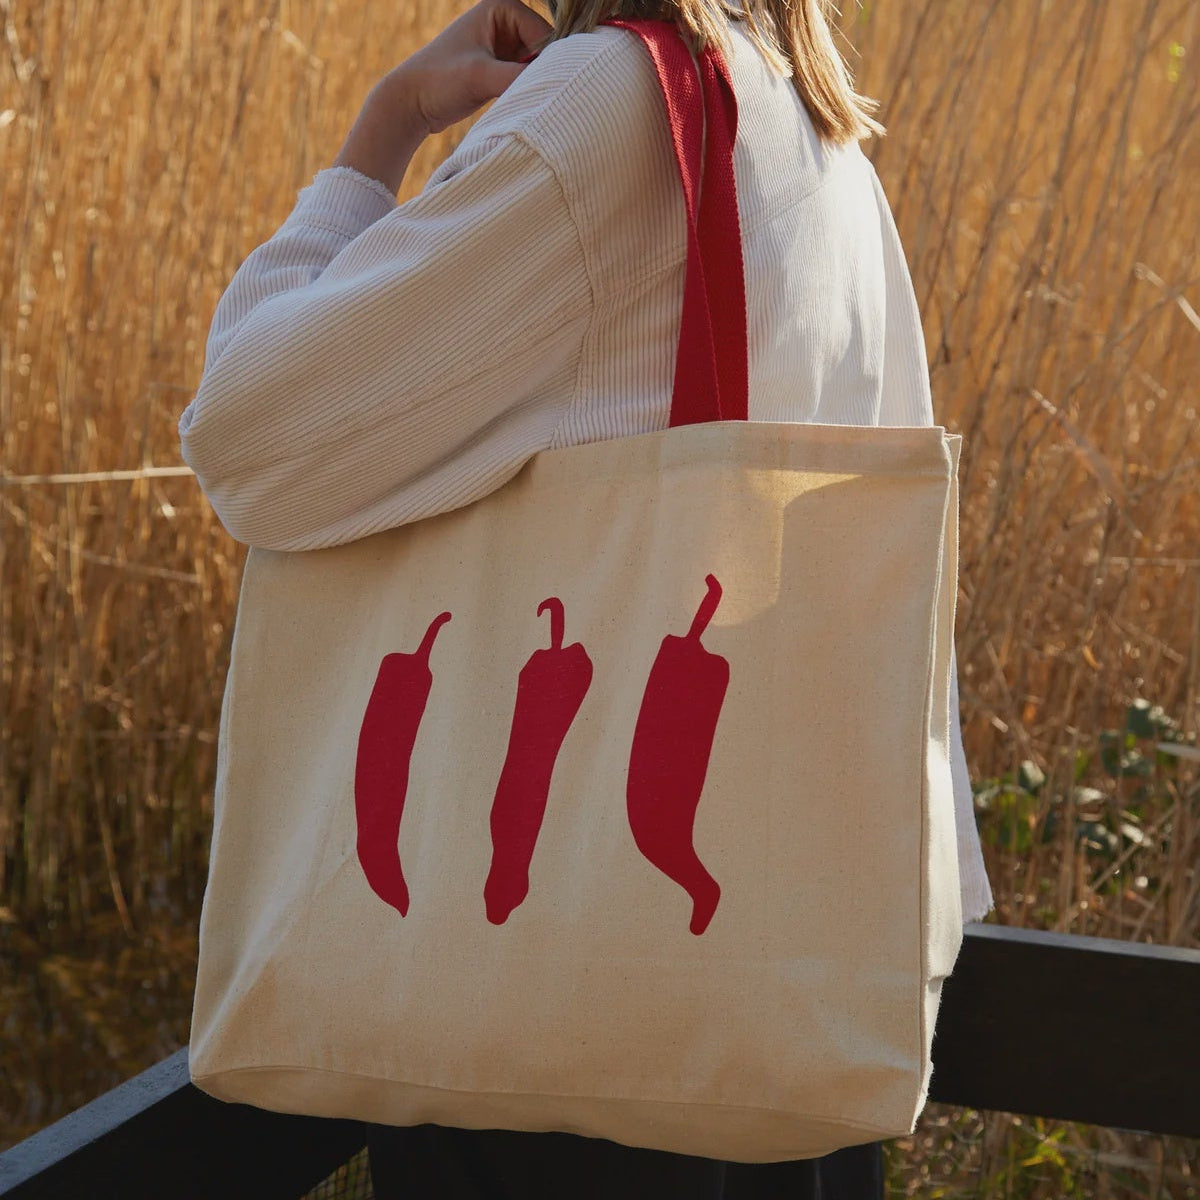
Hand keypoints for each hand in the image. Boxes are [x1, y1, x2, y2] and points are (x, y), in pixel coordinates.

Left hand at [333, 0, 552, 194]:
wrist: (411, 102)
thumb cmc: (439, 81)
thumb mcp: (481, 77)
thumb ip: (519, 77)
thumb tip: (557, 84)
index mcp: (502, 7)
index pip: (546, 35)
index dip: (551, 63)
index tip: (550, 91)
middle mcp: (506, 21)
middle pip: (546, 51)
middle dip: (544, 75)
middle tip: (542, 102)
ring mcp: (505, 45)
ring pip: (538, 68)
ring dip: (536, 87)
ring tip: (529, 106)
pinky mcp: (502, 68)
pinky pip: (527, 80)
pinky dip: (528, 94)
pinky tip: (524, 108)